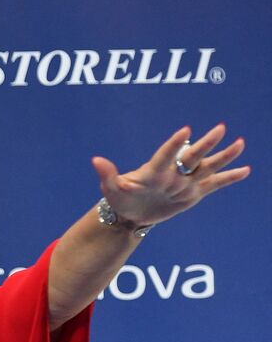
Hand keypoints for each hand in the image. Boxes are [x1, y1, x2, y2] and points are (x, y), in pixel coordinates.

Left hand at [93, 124, 249, 226]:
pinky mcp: (193, 194)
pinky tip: (245, 170)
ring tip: (240, 142)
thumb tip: (96, 160)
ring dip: (223, 156)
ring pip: (206, 167)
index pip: (165, 155)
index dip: (174, 144)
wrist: (131, 214)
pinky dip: (229, 178)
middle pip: (192, 157)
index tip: (186, 131)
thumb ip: (108, 174)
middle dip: (206, 144)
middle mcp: (173, 174)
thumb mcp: (111, 189)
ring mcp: (184, 183)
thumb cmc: (119, 198)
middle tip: (220, 128)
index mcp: (154, 171)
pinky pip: (214, 184)